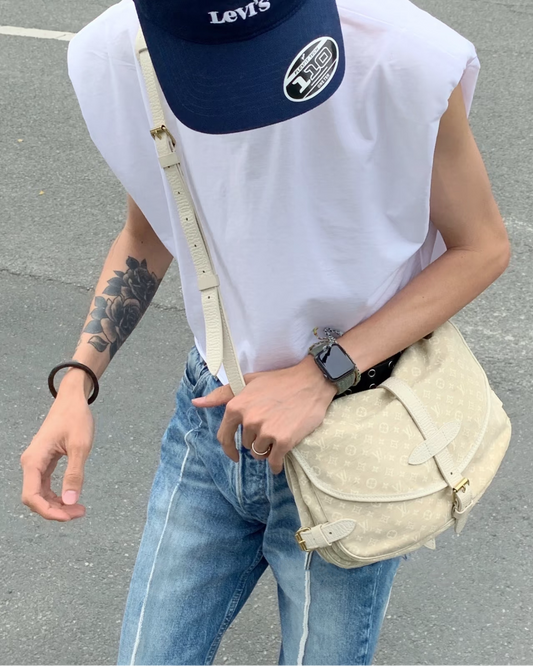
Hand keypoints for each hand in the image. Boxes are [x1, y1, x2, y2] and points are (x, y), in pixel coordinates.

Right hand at [20, 390, 93, 520]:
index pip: (31, 496)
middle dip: (55, 510)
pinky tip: (72, 498)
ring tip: (79, 509)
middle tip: (80, 512)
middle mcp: (31, 463)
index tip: (70, 516)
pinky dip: (57, 495)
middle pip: (35, 499)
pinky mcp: (44, 462)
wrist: (72, 400)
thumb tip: (71, 502)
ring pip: (40, 494)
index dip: (48, 511)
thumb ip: (75, 474)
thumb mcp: (80, 446)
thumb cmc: (76, 418)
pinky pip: (46, 485)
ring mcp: (36, 463)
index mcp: (34, 460)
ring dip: (57, 505)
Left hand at [191, 355, 336, 473]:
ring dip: (267, 451)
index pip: (224, 437)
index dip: (229, 448)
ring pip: (259, 454)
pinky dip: (276, 465)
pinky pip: (274, 462)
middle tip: (271, 427)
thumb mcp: (248, 382)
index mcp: (237, 406)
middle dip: (256, 441)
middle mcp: (249, 420)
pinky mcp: (283, 441)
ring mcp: (266, 431)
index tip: (234, 455)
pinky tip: (280, 460)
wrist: (311, 381)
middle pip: (246, 445)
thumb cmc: (279, 380)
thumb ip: (222, 394)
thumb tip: (196, 403)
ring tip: (279, 435)